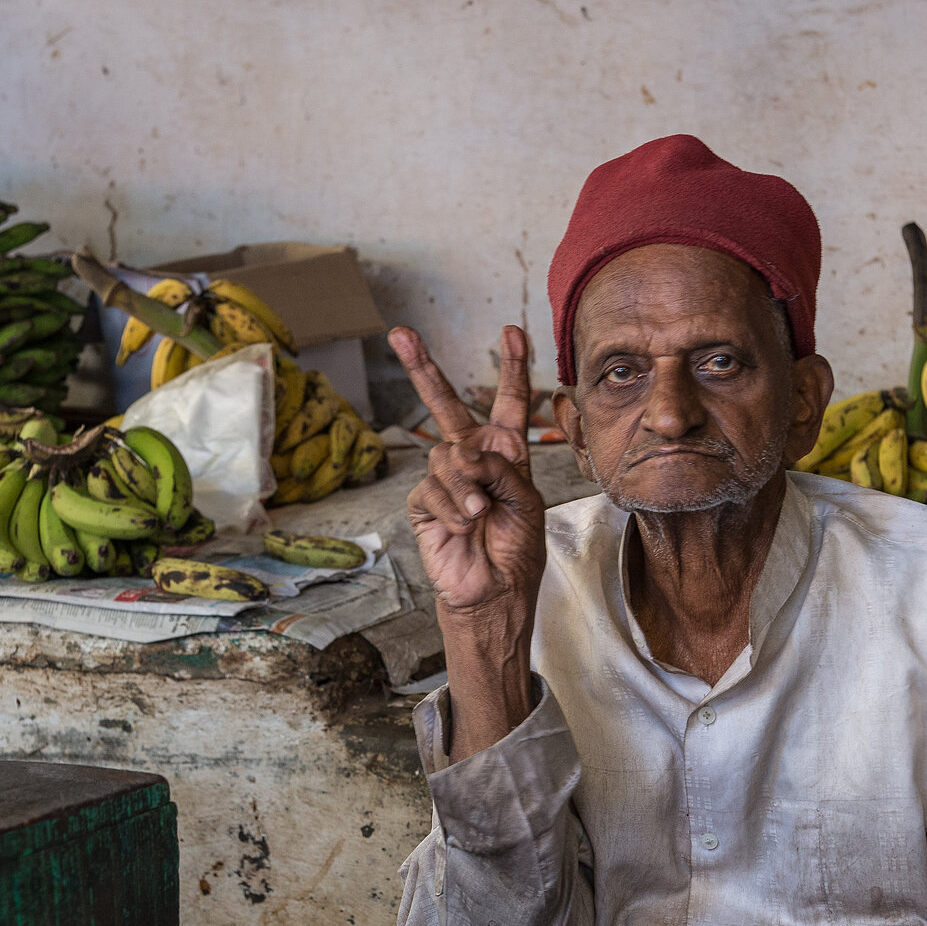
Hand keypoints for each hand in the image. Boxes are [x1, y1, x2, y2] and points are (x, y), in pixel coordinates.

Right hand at [394, 326, 545, 618]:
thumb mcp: (526, 501)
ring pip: (445, 456)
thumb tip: (462, 454)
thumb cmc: (517, 548)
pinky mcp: (424, 503)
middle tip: (400, 334)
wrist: (494, 591)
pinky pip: (432, 489)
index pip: (509, 403)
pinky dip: (453, 508)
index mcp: (506, 454)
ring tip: (480, 513)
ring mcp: (445, 480)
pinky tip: (464, 526)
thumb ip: (500, 469)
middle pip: (446, 405)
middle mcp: (473, 459)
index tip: (512, 333)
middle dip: (423, 369)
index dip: (511, 368)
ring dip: (466, 486)